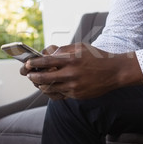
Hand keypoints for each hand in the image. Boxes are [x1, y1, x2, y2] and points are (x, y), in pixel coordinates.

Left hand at [20, 42, 142, 99]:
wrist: (115, 72)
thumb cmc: (97, 57)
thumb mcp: (80, 47)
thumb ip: (63, 50)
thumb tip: (48, 53)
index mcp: (71, 60)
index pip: (46, 61)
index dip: (34, 63)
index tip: (27, 63)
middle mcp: (72, 74)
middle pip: (44, 78)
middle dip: (33, 76)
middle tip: (29, 75)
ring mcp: (74, 86)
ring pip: (50, 89)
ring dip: (41, 85)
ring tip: (38, 81)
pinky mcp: (77, 95)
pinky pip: (60, 95)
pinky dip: (52, 91)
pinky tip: (50, 87)